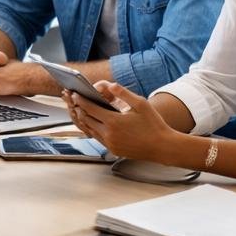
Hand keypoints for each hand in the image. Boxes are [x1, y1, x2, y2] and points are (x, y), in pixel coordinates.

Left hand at [63, 80, 177, 161]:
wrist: (162, 147)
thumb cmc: (154, 124)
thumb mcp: (141, 104)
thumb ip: (124, 93)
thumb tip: (109, 85)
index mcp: (114, 122)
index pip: (90, 109)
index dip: (80, 100)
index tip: (74, 94)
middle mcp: (109, 134)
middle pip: (86, 120)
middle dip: (78, 109)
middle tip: (73, 101)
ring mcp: (110, 144)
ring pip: (89, 130)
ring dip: (83, 120)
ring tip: (79, 110)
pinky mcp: (113, 150)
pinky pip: (97, 138)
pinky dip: (91, 129)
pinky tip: (91, 123)